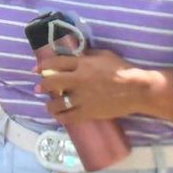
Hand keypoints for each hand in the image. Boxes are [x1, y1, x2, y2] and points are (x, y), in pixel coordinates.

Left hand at [35, 49, 153, 123]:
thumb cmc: (122, 69)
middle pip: (53, 82)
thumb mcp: (103, 55)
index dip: (44, 65)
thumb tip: (75, 56)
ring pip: (58, 103)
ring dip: (50, 104)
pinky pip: (70, 117)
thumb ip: (87, 56)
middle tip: (38, 88)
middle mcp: (79, 80)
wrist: (136, 90)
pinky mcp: (89, 112)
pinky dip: (62, 117)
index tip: (36, 69)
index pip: (57, 63)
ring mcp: (83, 98)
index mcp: (82, 64)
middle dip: (43, 85)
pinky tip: (60, 116)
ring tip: (49, 105)